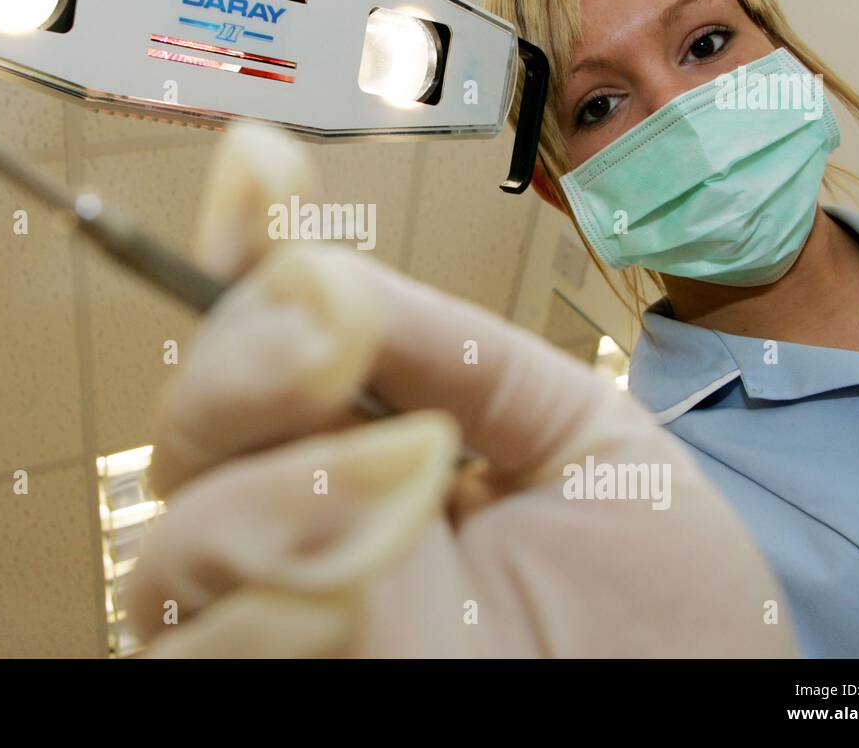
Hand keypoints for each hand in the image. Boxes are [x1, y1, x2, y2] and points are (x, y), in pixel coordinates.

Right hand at [124, 125, 797, 656]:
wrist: (686, 710)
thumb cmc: (660, 611)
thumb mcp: (581, 436)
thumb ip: (450, 348)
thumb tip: (317, 269)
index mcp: (368, 439)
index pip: (266, 338)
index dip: (245, 248)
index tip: (259, 166)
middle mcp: (300, 516)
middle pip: (194, 419)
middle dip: (247, 359)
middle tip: (329, 330)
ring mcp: (270, 608)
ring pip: (172, 531)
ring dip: (269, 492)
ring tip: (404, 482)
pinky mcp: (262, 681)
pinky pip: (185, 646)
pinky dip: (258, 607)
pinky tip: (354, 592)